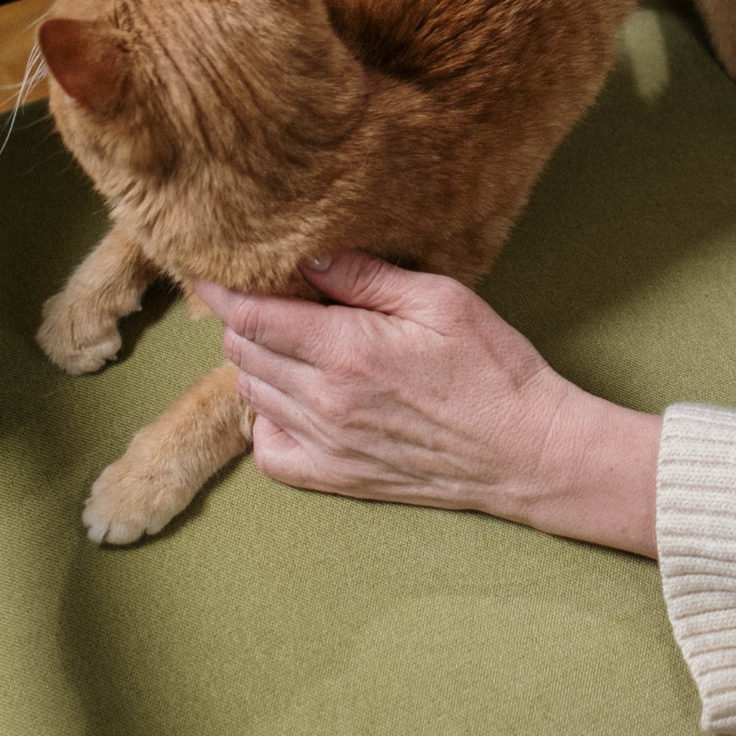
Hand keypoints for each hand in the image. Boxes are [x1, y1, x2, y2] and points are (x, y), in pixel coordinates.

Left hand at [195, 251, 661, 556]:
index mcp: (348, 350)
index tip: (210, 273)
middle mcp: (326, 401)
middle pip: (244, 353)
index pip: (253, 317)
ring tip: (286, 341)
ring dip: (256, 363)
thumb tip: (311, 258)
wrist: (525, 451)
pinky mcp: (336, 478)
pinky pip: (268, 450)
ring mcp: (327, 444)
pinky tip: (294, 399)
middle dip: (243, 319)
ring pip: (252, 395)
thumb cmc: (492, 368)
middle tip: (266, 298)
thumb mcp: (441, 300)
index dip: (223, 292)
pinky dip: (267, 420)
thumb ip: (369, 277)